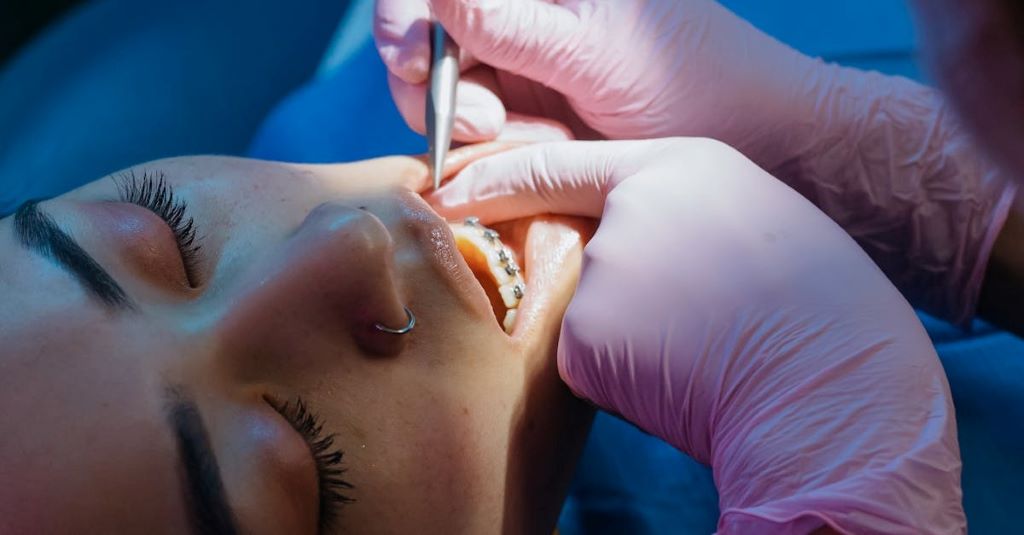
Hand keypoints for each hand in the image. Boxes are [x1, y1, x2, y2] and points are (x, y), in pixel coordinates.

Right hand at [374, 0, 822, 161]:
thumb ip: (510, 25)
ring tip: (515, 138)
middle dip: (434, 80)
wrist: (750, 143)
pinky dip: (488, 147)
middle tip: (480, 122)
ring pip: (444, 89)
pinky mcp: (529, 114)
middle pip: (427, 36)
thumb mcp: (594, 51)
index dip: (408, 17)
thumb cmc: (689, 79)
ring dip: (463, 120)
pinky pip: (476, 132)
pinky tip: (531, 150)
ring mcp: (522, 63)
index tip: (414, 61)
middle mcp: (523, 12)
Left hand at [429, 138, 964, 532]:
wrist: (831, 389)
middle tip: (699, 323)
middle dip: (619, 292)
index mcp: (674, 166)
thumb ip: (668, 216)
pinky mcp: (582, 343)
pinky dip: (622, 378)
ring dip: (628, 338)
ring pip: (586, 315)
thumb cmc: (817, 311)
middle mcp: (622, 212)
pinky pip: (588, 363)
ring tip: (706, 349)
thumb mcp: (750, 220)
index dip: (501, 179)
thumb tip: (612, 247)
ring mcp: (597, 275)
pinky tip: (680, 381)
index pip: (561, 164)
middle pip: (579, 253)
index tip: (453, 190)